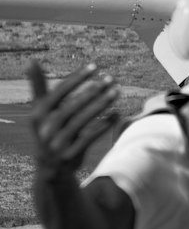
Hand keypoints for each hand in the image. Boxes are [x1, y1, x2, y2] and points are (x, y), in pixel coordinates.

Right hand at [29, 62, 119, 179]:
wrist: (49, 167)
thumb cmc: (48, 129)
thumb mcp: (40, 111)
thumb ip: (38, 87)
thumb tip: (32, 61)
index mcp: (37, 114)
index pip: (58, 92)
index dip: (76, 78)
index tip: (95, 66)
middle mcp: (45, 128)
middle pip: (71, 106)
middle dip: (92, 91)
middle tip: (110, 79)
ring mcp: (57, 143)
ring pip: (82, 121)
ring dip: (101, 105)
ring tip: (116, 92)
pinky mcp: (70, 154)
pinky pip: (90, 137)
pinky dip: (104, 125)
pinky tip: (117, 114)